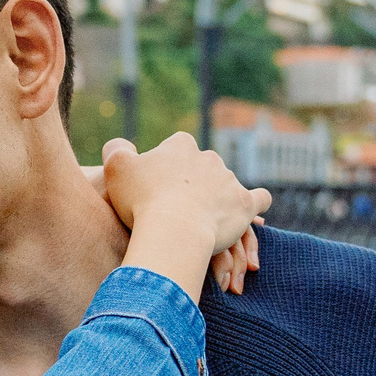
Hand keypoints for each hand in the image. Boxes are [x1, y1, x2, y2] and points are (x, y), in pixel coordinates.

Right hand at [101, 134, 270, 300]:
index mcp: (181, 145)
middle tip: (175, 210)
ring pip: (225, 186)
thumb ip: (117, 149)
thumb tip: (123, 146)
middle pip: (201, 169)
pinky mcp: (245, 204)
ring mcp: (230, 180)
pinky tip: (248, 214)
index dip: (165, 171)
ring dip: (215, 200)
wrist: (174, 230)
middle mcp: (210, 157)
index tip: (156, 191)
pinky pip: (259, 198)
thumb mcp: (116, 167)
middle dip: (191, 185)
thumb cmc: (142, 200)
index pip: (175, 151)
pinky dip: (255, 204)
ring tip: (201, 224)